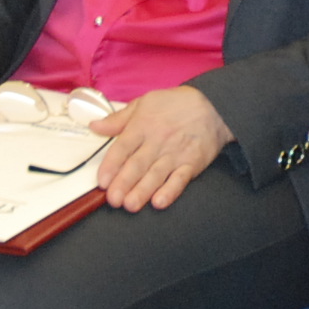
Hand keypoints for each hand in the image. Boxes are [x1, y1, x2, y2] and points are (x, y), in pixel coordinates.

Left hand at [91, 85, 230, 209]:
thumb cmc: (176, 104)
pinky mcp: (192, 164)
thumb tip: (94, 126)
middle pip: (137, 164)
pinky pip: (180, 179)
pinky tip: (160, 201)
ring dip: (142, 191)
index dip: (111, 165)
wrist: (214, 106)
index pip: (123, 147)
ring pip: (156, 175)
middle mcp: (158, 141)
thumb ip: (118, 118)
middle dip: (124, 183)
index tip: (102, 181)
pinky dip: (170, 191)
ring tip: (131, 205)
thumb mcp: (144, 103)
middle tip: (113, 199)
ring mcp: (175, 154)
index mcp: (143, 126)